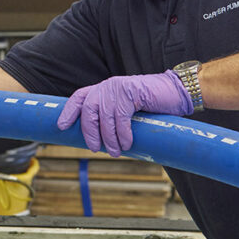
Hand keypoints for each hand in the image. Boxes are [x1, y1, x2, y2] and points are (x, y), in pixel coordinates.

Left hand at [56, 70, 193, 155]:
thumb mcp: (127, 111)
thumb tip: (101, 142)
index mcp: (103, 90)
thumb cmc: (153, 105)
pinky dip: (122, 133)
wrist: (176, 93)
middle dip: (90, 132)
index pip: (79, 97)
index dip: (69, 112)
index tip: (61, 127)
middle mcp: (107, 86)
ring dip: (109, 138)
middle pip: (89, 111)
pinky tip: (127, 143)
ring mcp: (118, 87)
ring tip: (116, 151)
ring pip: (105, 117)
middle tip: (96, 149)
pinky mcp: (130, 92)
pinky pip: (120, 117)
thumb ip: (113, 118)